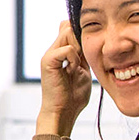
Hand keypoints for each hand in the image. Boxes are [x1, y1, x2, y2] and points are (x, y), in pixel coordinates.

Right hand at [36, 20, 92, 137]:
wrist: (63, 112)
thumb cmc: (73, 96)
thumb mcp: (83, 70)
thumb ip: (82, 56)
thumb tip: (88, 43)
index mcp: (60, 52)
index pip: (68, 28)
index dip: (81, 33)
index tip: (90, 48)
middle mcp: (52, 50)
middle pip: (68, 27)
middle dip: (81, 38)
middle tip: (85, 57)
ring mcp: (49, 55)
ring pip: (67, 33)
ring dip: (78, 47)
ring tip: (78, 64)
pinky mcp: (48, 61)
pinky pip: (66, 49)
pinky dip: (74, 58)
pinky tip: (73, 70)